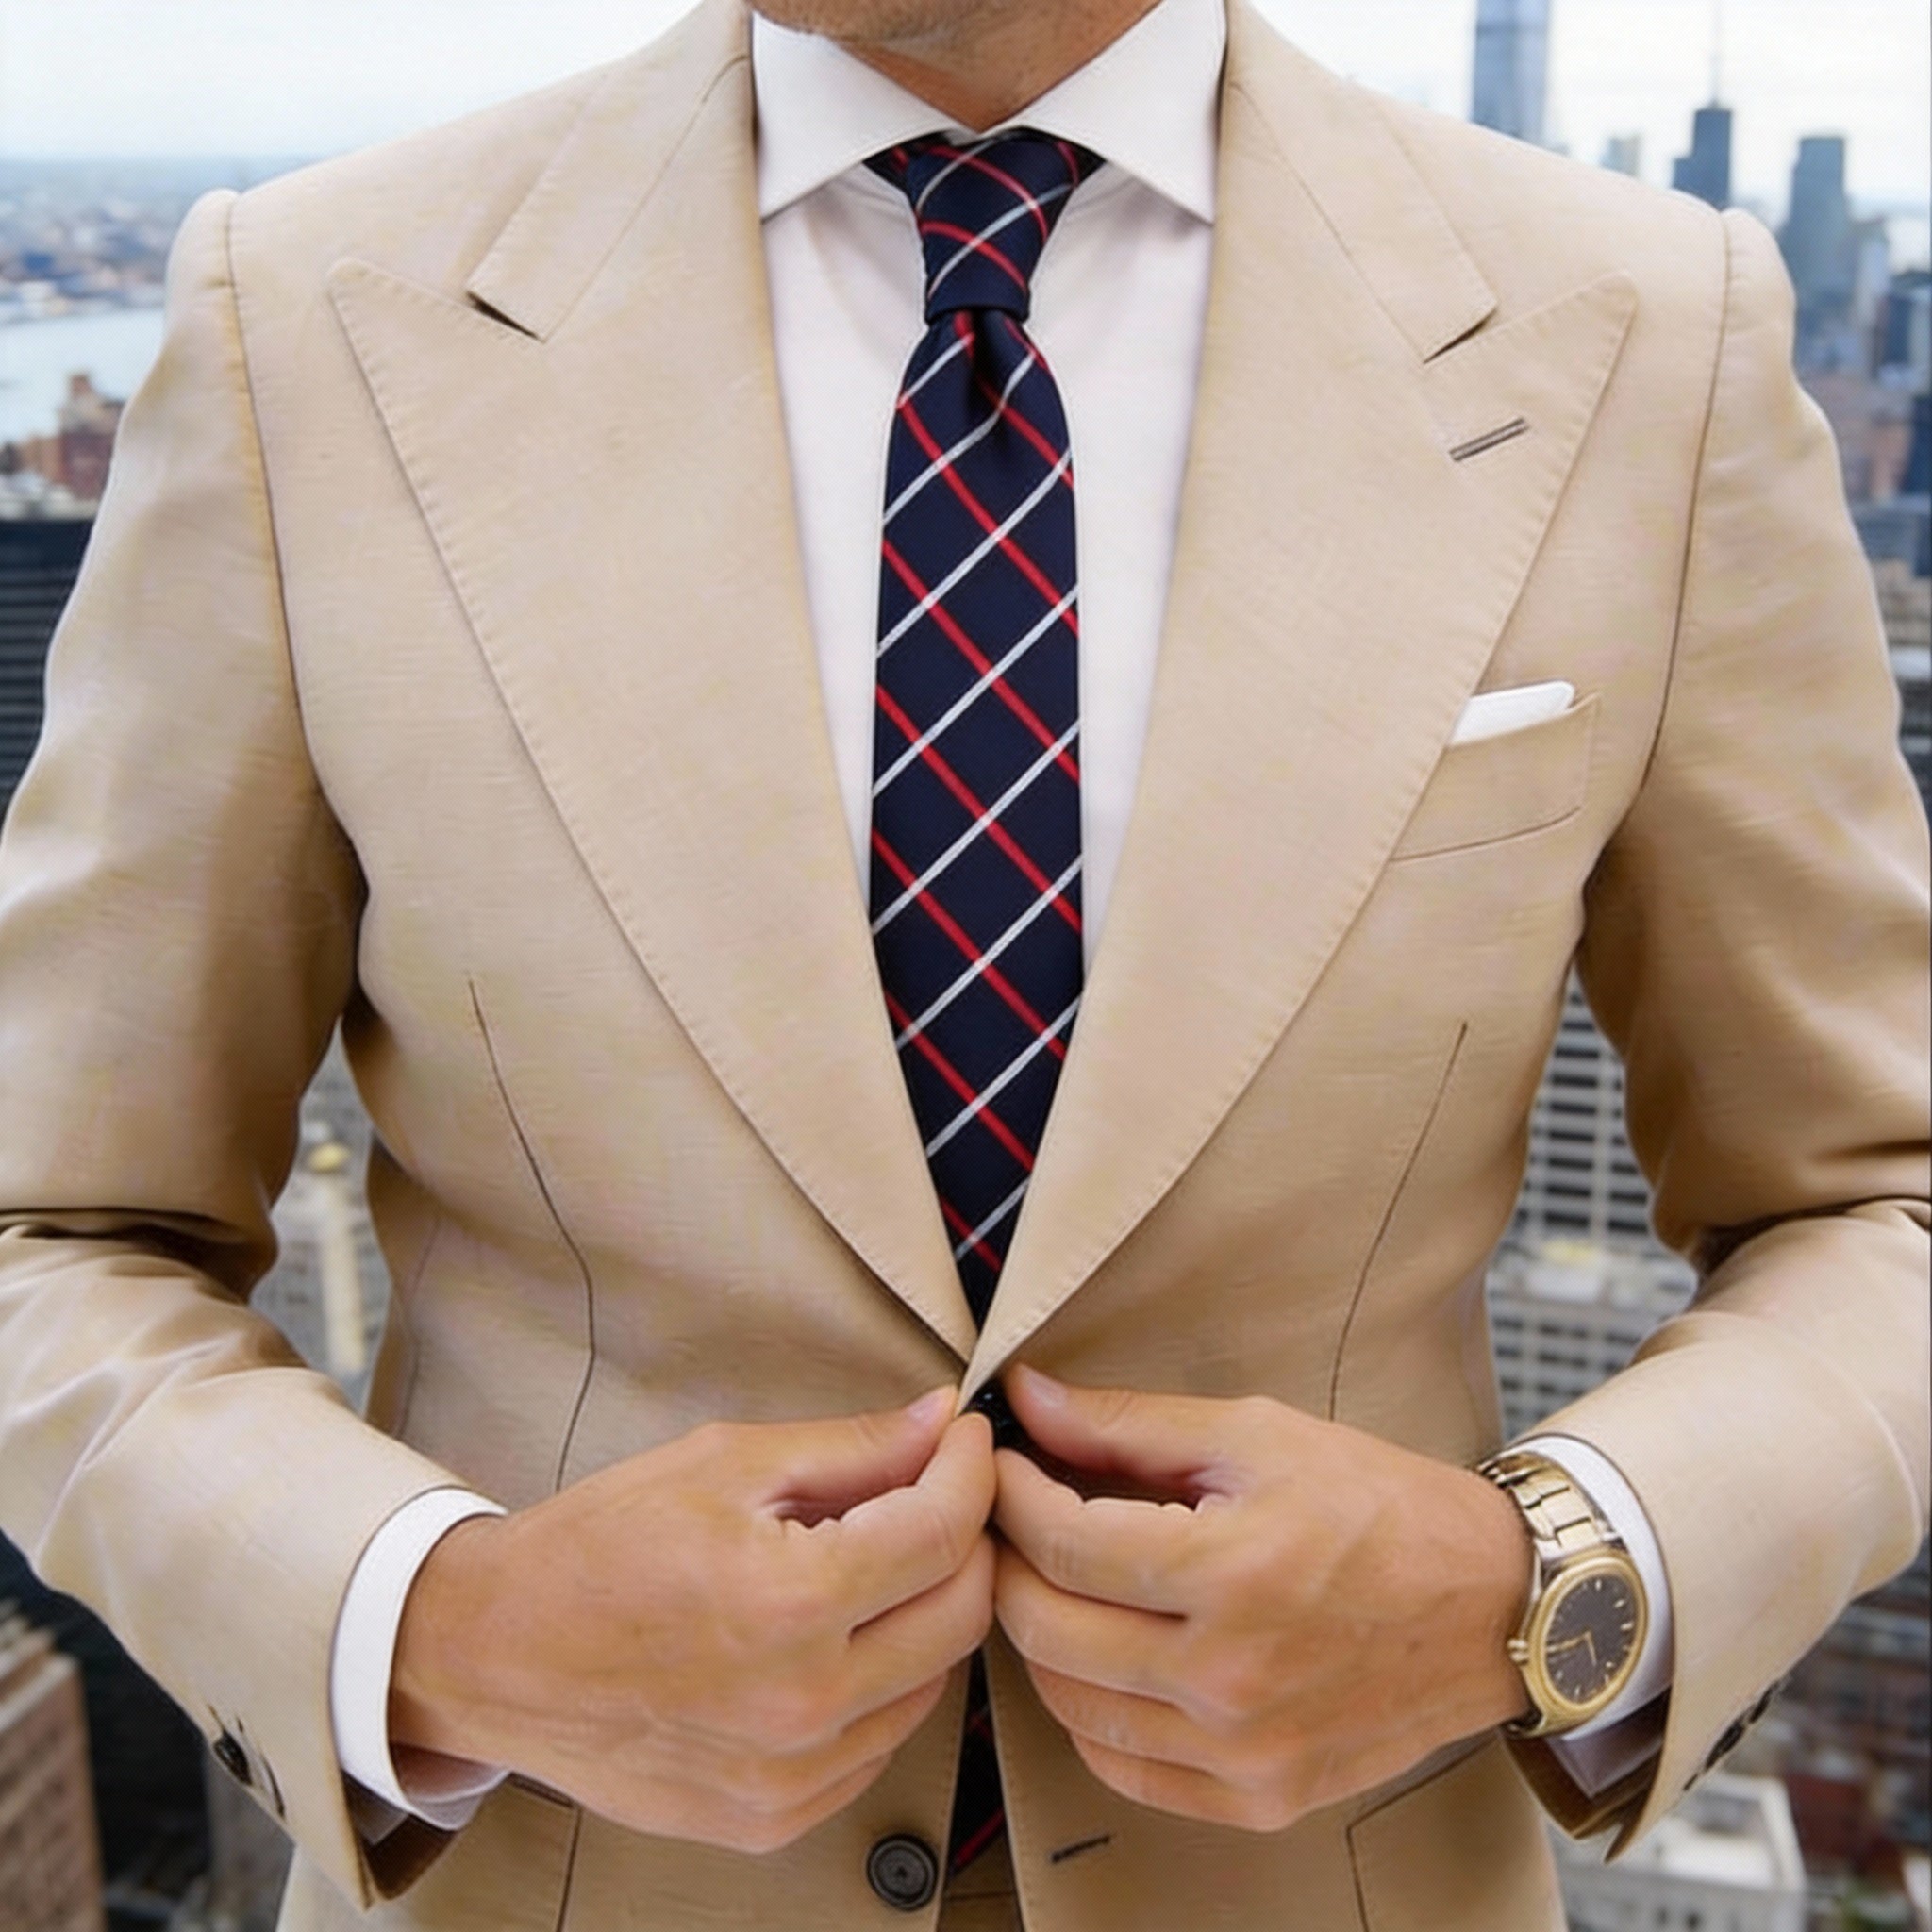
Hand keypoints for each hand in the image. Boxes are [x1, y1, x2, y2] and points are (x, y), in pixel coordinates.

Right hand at [390, 1389, 995, 1851]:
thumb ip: (851, 1448)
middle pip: (963, 1613)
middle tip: (936, 1491)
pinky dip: (883, 1681)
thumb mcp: (724, 1463)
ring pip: (934, 1681)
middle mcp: (804, 1702)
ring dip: (927, 1611)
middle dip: (967, 1537)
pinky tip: (837, 1635)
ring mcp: (792, 1775)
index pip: (943, 1532)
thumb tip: (939, 1423)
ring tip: (875, 1561)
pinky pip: (880, 1742)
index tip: (964, 1440)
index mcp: (790, 1601)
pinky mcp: (776, 1818)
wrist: (496, 1655)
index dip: (970, 1471)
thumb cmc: (598, 1548)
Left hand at [991, 1367, 1532, 1832]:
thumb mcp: (1256, 1435)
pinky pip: (1123, 1770)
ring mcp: (1244, 1751)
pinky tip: (1101, 1656)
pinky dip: (1089, 1713)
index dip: (1011, 1495)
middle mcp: (1232, 1677)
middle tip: (1011, 1518)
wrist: (1491, 1605)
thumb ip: (1128, 1425)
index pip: (1062, 1543)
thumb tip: (1026, 1398)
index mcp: (1232, 1573)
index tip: (1001, 1464)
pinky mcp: (1260, 1798)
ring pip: (1070, 1705)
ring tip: (1054, 1581)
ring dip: (1041, 1637)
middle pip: (1047, 1629)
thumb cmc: (1377, 1505)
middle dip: (1008, 1562)